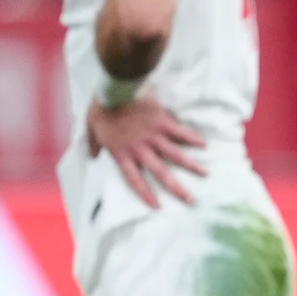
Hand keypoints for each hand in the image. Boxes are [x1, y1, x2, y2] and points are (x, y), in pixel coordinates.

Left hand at [87, 92, 205, 207]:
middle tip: (191, 200)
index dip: (146, 194)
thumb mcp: (91, 128)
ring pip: (175, 154)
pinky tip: (204, 144)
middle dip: (177, 188)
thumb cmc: (101, 109)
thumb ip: (92, 144)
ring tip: (205, 174)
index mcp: (123, 154)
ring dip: (191, 165)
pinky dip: (191, 137)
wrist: (114, 89)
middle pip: (161, 173)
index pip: (135, 179)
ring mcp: (154, 136)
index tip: (158, 206)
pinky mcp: (162, 122)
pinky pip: (179, 132)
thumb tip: (91, 155)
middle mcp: (141, 149)